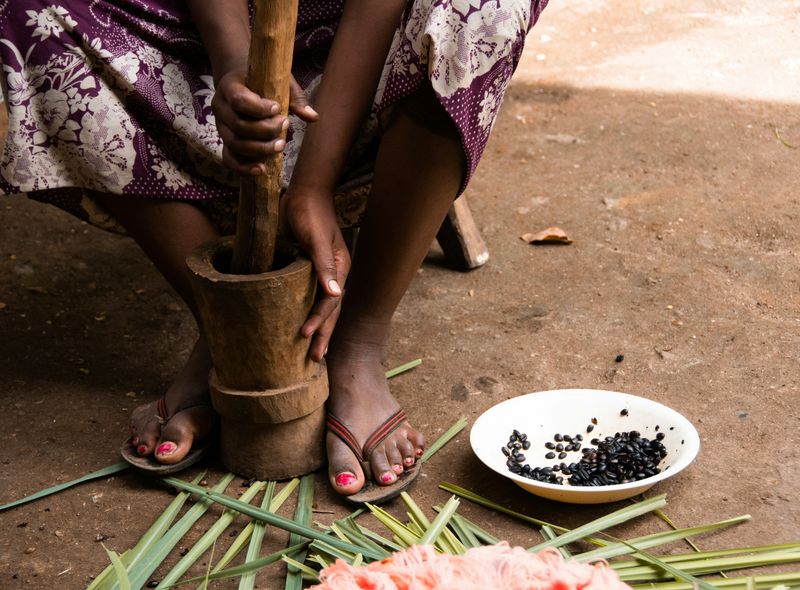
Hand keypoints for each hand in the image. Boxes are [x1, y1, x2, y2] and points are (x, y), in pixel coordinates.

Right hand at [212, 69, 318, 174]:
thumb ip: (295, 98)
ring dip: (260, 149)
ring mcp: (220, 126)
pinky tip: (261, 169)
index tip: (277, 108)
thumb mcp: (279, 81)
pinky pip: (229, 159)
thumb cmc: (263, 81)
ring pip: (235, 144)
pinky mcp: (225, 142)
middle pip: (239, 125)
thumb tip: (313, 117)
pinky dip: (244, 167)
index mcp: (229, 86)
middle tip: (285, 125)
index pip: (239, 100)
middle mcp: (220, 107)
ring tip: (280, 145)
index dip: (259, 108)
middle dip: (265, 130)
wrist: (242, 82)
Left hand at [281, 187, 350, 361]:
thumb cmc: (308, 212)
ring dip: (319, 330)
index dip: (318, 320)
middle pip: (331, 311)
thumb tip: (335, 294)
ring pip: (324, 308)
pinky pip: (312, 298)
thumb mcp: (316, 236)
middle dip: (323, 335)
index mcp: (340, 267)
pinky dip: (310, 314)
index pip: (331, 302)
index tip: (304, 336)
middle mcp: (335, 274)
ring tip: (312, 353)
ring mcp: (324, 273)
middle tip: (314, 360)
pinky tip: (302, 326)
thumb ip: (324, 264)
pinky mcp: (310, 270)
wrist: (303, 193)